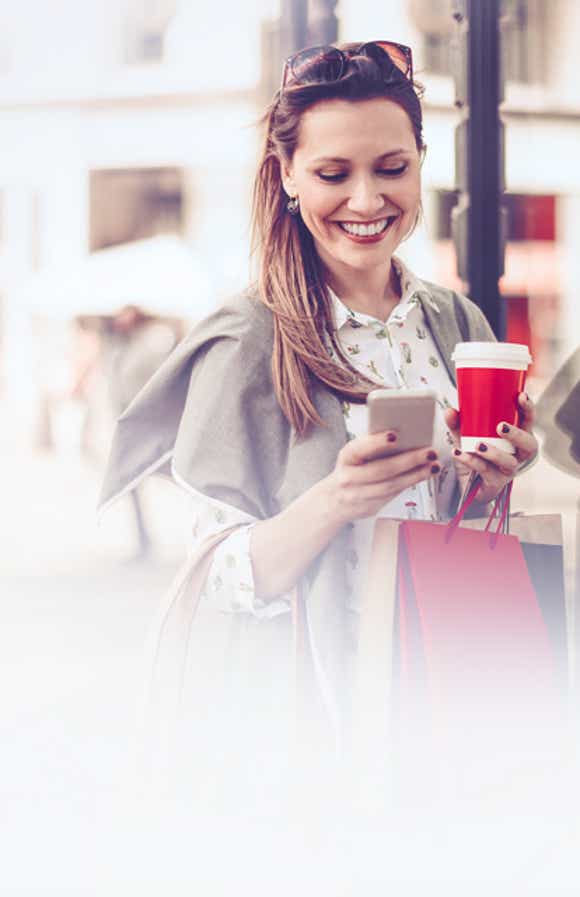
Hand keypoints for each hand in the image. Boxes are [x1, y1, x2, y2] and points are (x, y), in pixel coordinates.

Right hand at [326, 430, 440, 525]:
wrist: (334, 500)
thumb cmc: (350, 470)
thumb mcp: (354, 455)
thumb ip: (372, 446)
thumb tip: (404, 435)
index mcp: (346, 458)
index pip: (360, 448)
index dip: (377, 442)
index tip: (395, 435)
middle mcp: (349, 477)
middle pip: (382, 469)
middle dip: (409, 460)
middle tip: (429, 452)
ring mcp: (359, 495)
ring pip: (391, 485)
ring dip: (416, 475)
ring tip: (433, 465)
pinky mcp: (370, 507)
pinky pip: (393, 495)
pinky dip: (410, 483)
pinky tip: (423, 475)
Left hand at [444, 392, 538, 504]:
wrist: (470, 488)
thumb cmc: (476, 458)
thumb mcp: (466, 437)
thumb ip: (459, 424)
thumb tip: (450, 411)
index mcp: (516, 439)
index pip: (528, 422)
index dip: (528, 409)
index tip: (521, 396)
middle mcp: (517, 455)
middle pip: (529, 445)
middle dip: (517, 434)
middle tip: (501, 426)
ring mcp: (507, 471)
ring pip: (509, 462)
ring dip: (494, 452)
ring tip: (479, 445)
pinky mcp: (495, 483)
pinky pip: (485, 472)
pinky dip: (470, 461)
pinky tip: (458, 453)